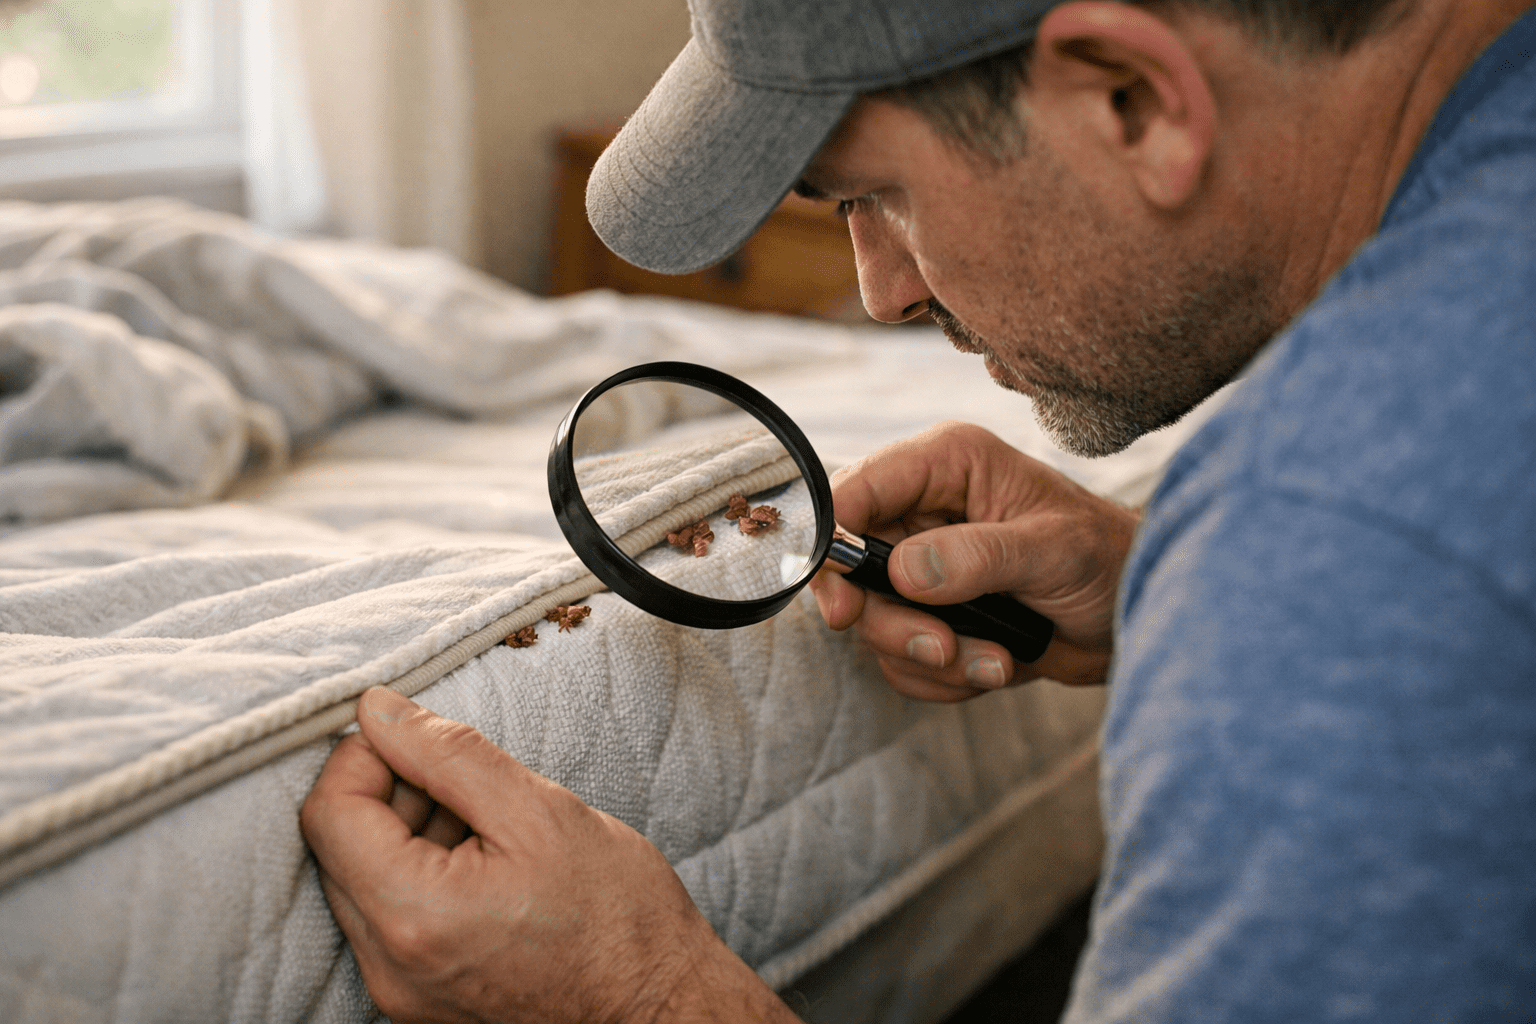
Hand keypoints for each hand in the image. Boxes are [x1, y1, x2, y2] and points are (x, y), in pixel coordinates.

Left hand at [300, 687, 798, 1023]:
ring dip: (407, 833)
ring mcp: (399, 992)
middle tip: (465, 781)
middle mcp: (388, 966)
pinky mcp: (417, 1002)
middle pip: (337, 848)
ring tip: (487, 826)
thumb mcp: (536, 810)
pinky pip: (389, 920)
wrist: (659, 1005)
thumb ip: (446, 753)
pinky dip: (421, 876)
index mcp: (414, 913)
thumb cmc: (616, 914)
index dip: (362, 756)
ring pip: (361, 882)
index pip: (328, 812)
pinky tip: (484, 864)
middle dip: (389, 794)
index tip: (414, 736)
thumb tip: (377, 710)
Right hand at [809, 422, 1137, 700]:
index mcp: (947, 465)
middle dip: (893, 621)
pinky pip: (901, 657)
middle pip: (851, 569)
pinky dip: (945, 676)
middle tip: (940, 646)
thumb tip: (907, 570)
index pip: (858, 490)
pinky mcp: (931, 614)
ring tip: (997, 659)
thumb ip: (979, 556)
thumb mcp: (1054, 549)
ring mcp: (922, 566)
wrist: (1135, 613)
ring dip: (931, 656)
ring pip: (874, 622)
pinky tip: (996, 665)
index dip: (836, 541)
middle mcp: (923, 511)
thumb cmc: (1108, 557)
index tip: (847, 597)